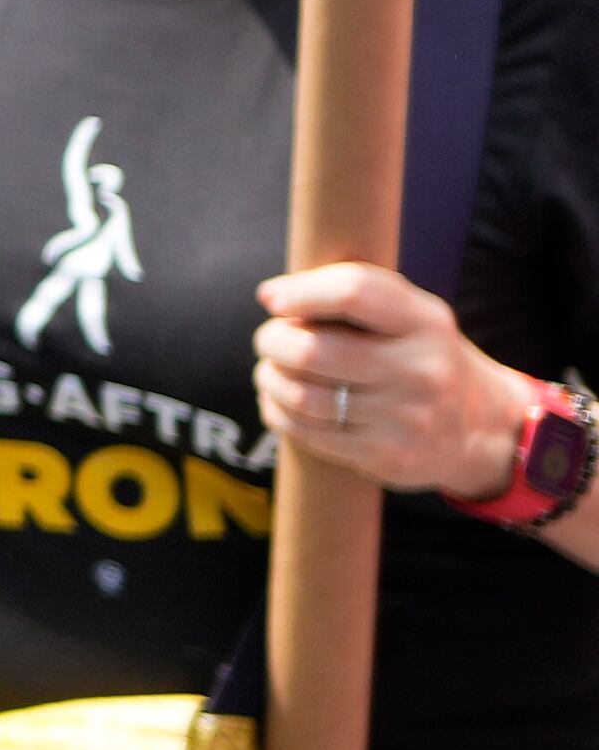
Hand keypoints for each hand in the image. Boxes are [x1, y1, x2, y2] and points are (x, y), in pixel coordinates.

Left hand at [260, 262, 535, 497]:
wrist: (481, 428)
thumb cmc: (422, 357)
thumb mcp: (412, 315)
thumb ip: (355, 295)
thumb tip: (270, 296)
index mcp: (426, 323)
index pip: (354, 292)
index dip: (302, 292)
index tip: (273, 299)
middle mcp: (421, 371)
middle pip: (312, 351)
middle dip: (272, 341)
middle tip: (269, 340)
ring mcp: (406, 418)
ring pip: (301, 395)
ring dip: (269, 379)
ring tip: (271, 371)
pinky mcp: (387, 457)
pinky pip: (307, 432)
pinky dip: (278, 413)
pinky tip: (279, 403)